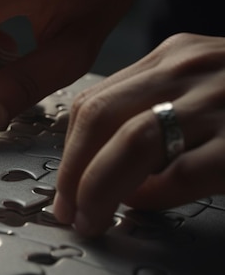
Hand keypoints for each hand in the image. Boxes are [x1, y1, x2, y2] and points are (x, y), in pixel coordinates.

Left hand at [53, 33, 224, 235]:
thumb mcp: (202, 86)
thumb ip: (156, 111)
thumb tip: (109, 168)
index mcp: (175, 57)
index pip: (95, 100)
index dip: (70, 149)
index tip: (64, 184)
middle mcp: (192, 70)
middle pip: (100, 117)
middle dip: (72, 171)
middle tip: (68, 209)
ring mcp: (223, 102)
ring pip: (134, 141)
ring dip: (99, 187)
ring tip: (90, 217)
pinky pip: (186, 170)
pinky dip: (156, 195)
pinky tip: (145, 207)